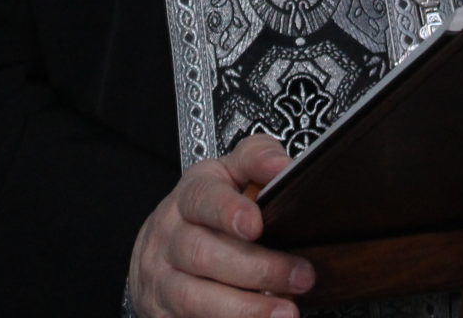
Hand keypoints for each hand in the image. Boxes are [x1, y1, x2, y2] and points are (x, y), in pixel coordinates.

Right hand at [127, 134, 313, 316]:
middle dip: (257, 269)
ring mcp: (162, 278)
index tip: (256, 223)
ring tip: (286, 312)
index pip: (203, 197)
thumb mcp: (231, 173)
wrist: (161, 246)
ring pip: (195, 297)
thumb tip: (283, 166)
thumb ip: (258, 159)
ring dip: (244, 309)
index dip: (228, 210)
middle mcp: (170, 236)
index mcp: (189, 195)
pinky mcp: (163, 312)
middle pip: (204, 253)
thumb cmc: (210, 207)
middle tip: (301, 276)